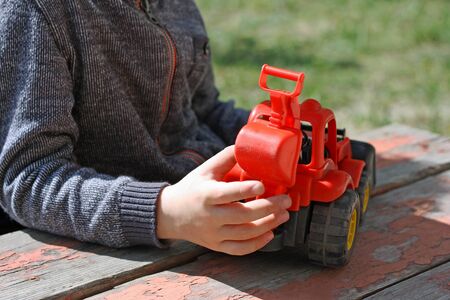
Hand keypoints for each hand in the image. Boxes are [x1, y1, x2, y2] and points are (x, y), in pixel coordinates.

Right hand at [157, 146, 290, 254]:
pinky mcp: (216, 245)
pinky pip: (239, 249)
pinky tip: (270, 233)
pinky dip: (257, 244)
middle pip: (242, 216)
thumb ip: (225, 158)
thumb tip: (246, 146)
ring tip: (283, 215)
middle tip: (285, 200)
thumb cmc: (191, 189)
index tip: (262, 186)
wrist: (170, 215)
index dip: (245, 190)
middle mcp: (210, 216)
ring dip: (268, 225)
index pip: (227, 194)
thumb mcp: (204, 170)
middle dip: (268, 208)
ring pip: (245, 234)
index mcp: (206, 195)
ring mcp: (214, 233)